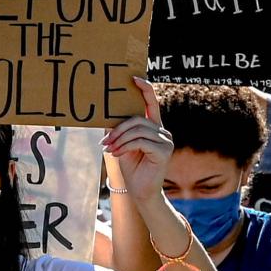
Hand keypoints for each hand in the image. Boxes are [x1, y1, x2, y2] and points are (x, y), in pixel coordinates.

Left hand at [101, 79, 173, 201]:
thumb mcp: (122, 145)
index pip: (151, 103)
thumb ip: (119, 130)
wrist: (140, 192)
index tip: (133, 78)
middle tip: (105, 142)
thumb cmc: (132, 168)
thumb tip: (105, 114)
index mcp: (154, 127)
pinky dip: (125, 146)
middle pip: (138, 119)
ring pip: (138, 130)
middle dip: (118, 129)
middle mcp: (163, 131)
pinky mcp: (164, 151)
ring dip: (120, 139)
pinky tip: (117, 154)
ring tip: (109, 149)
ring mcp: (166, 141)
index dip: (145, 89)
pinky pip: (140, 142)